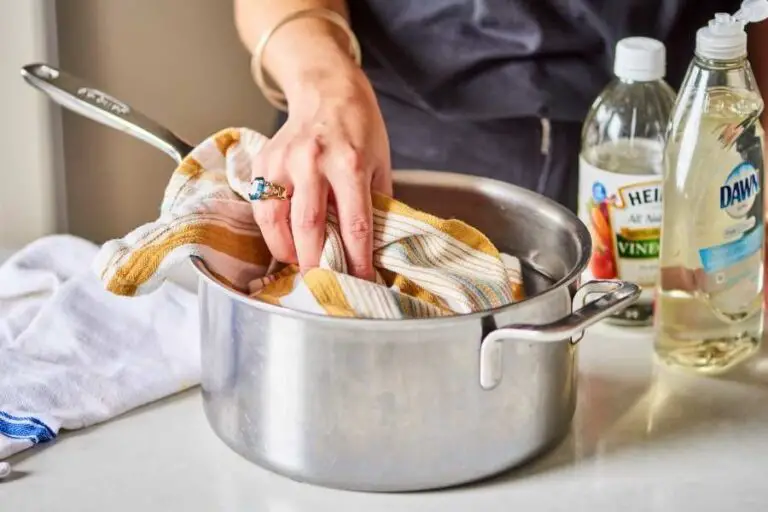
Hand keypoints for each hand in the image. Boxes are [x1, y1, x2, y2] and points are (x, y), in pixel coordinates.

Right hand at [251, 63, 391, 280]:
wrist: (327, 90)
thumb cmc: (360, 128)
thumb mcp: (381, 162)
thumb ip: (377, 202)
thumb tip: (375, 246)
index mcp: (350, 164)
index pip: (355, 224)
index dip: (357, 260)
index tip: (362, 281)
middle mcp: (313, 162)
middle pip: (310, 226)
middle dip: (316, 263)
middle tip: (322, 286)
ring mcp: (284, 161)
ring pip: (276, 219)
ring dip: (286, 251)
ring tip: (299, 266)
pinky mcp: (264, 161)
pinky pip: (262, 206)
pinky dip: (270, 231)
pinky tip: (283, 243)